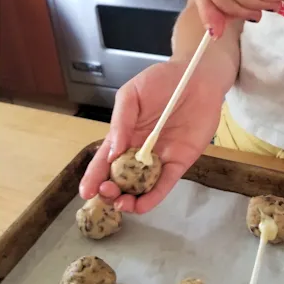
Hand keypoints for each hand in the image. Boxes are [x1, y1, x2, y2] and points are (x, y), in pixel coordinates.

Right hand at [79, 59, 224, 213]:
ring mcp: (159, 159)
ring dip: (129, 200)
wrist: (197, 77)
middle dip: (109, 191)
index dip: (93, 177)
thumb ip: (120, 121)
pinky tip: (141, 206)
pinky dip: (153, 197)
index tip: (85, 192)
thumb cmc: (162, 81)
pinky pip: (165, 184)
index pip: (104, 161)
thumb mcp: (131, 95)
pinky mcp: (180, 162)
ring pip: (141, 187)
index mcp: (123, 136)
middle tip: (106, 193)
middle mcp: (138, 152)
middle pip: (120, 178)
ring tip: (122, 204)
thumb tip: (111, 152)